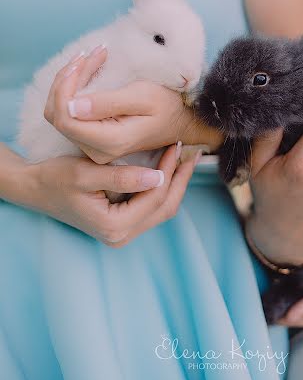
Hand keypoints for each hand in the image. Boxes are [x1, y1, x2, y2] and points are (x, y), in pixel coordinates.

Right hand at [21, 143, 199, 246]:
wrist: (35, 189)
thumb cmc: (55, 178)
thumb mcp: (86, 173)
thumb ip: (122, 177)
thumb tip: (158, 177)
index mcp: (114, 226)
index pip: (154, 196)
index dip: (169, 170)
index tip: (176, 144)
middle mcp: (121, 235)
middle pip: (164, 207)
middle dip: (180, 179)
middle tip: (191, 153)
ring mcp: (122, 233)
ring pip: (161, 209)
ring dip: (175, 184)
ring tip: (185, 159)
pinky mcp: (121, 224)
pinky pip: (150, 208)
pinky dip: (162, 189)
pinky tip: (168, 170)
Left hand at [44, 47, 218, 163]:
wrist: (182, 121)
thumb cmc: (168, 106)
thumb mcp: (143, 97)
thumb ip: (107, 103)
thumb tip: (71, 106)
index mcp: (108, 141)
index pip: (65, 117)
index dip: (64, 87)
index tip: (83, 60)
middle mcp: (96, 150)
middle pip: (58, 115)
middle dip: (67, 80)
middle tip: (88, 54)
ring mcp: (93, 148)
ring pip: (60, 114)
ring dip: (68, 83)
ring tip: (88, 58)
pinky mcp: (93, 140)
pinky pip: (70, 115)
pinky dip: (73, 90)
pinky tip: (87, 71)